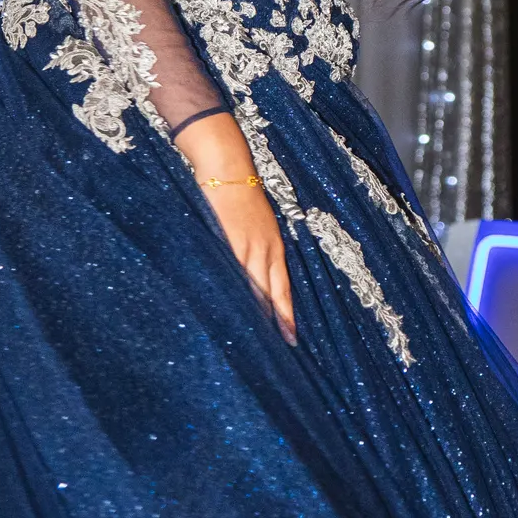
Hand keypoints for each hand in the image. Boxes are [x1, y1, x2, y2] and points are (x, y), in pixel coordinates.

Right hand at [175, 113, 295, 340]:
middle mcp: (265, 250)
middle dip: (276, 322)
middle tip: (281, 349)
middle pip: (272, 294)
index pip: (283, 288)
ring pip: (254, 288)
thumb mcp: (255, 225)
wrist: (226, 167)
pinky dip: (234, 293)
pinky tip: (230, 311)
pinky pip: (233, 274)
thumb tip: (250, 277)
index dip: (286, 314)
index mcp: (273, 247)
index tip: (291, 339)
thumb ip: (255, 250)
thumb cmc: (239, 196)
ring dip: (257, 314)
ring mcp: (247, 246)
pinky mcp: (228, 241)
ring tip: (257, 341)